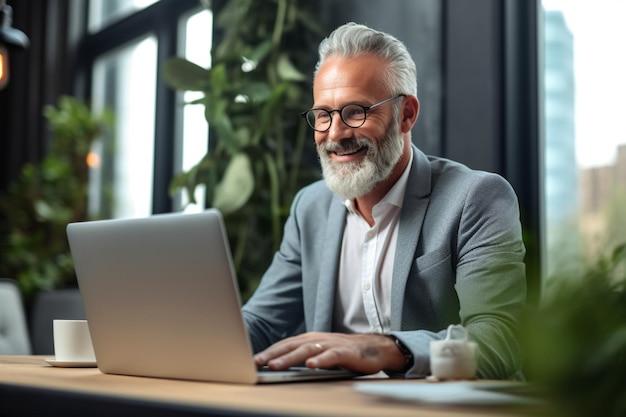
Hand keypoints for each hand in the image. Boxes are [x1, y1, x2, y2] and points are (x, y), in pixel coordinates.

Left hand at [253, 332, 407, 373]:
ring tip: (275, 365)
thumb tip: (278, 364)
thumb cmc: (343, 352)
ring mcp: (330, 345)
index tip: (253, 360)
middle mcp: (317, 339)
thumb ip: (302, 356)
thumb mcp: (319, 352)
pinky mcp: (344, 352)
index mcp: (309, 339)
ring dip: (289, 358)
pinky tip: (310, 366)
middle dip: (273, 354)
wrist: (374, 347)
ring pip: (306, 351)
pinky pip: (330, 356)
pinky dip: (319, 360)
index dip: (269, 351)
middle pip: (291, 346)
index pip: (285, 345)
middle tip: (257, 362)